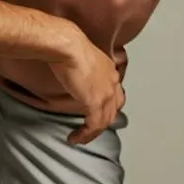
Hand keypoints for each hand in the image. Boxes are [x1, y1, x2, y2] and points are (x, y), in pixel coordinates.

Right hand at [47, 26, 123, 144]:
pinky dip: (85, 135)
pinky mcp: (95, 103)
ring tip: (80, 138)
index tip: (96, 112)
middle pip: (113, 110)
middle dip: (102, 122)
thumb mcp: (81, 55)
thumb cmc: (68, 45)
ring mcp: (106, 94)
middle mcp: (112, 83)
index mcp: (109, 70)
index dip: (107, 106)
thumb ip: (82, 65)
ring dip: (92, 133)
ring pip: (105, 121)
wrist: (68, 46)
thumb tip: (71, 69)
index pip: (115, 93)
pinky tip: (75, 138)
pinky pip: (94, 126)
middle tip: (89, 130)